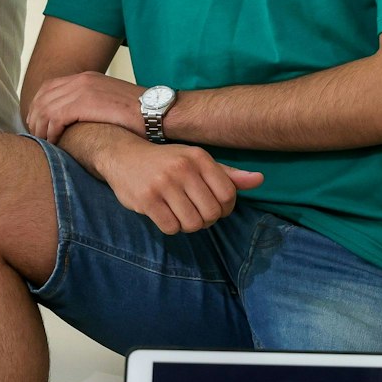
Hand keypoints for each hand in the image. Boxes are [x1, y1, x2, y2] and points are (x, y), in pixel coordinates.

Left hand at [26, 72, 143, 141]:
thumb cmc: (139, 114)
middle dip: (36, 118)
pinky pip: (55, 117)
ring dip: (42, 127)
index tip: (38, 124)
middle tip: (37, 137)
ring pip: (46, 108)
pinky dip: (52, 131)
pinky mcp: (85, 103)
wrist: (158, 111)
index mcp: (87, 77)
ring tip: (46, 143)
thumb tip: (78, 121)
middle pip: (43, 96)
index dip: (39, 106)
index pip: (49, 87)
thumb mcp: (110, 102)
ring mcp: (83, 89)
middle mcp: (82, 79)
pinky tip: (56, 142)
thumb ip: (93, 105)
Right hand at [97, 140, 263, 234]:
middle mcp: (182, 168)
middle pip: (211, 213)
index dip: (224, 208)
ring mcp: (163, 184)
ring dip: (188, 225)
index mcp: (199, 157)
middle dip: (206, 219)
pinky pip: (171, 227)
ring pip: (192, 223)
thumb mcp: (196, 161)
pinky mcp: (146, 199)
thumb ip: (227, 174)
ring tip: (180, 213)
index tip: (213, 206)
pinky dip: (171, 226)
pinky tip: (164, 214)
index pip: (228, 195)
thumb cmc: (165, 160)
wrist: (122, 154)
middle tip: (194, 212)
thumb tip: (260, 180)